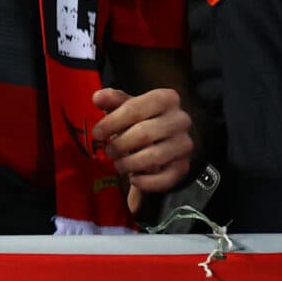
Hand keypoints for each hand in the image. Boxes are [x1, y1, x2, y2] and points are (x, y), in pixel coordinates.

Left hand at [91, 85, 194, 205]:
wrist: (167, 135)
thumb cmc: (143, 117)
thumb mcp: (128, 104)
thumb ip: (113, 99)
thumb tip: (98, 98)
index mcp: (165, 98)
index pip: (134, 109)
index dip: (111, 122)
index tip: (97, 133)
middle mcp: (180, 120)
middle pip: (144, 134)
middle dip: (120, 144)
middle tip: (108, 151)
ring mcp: (184, 144)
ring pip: (154, 157)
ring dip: (130, 163)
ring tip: (119, 164)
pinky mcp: (184, 166)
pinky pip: (165, 179)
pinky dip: (146, 182)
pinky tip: (134, 179)